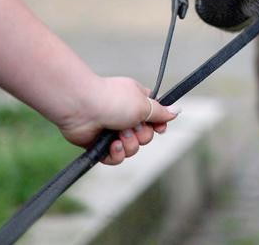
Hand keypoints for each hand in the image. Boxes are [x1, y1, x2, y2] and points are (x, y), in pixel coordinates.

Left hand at [55, 76, 178, 165]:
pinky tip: (112, 146)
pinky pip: (116, 157)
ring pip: (133, 148)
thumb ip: (161, 112)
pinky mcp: (100, 145)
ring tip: (119, 135)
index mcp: (138, 101)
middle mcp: (126, 116)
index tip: (160, 128)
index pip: (155, 116)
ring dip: (129, 144)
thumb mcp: (144, 104)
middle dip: (142, 135)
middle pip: (146, 135)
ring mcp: (113, 131)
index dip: (159, 125)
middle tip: (132, 126)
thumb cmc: (113, 100)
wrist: (81, 108)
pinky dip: (116, 154)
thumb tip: (177, 111)